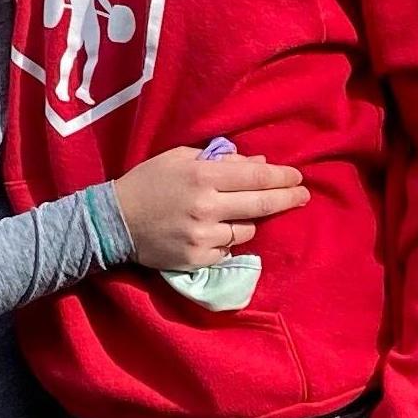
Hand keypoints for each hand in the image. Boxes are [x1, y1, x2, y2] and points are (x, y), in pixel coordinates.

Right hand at [112, 146, 308, 270]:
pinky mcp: (197, 259)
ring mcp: (203, 237)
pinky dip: (228, 241)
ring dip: (249, 220)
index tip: (298, 177)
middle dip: (287, 198)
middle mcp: (207, 207)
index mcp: (203, 177)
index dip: (281, 177)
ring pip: (247, 230)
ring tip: (236, 212)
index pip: (255, 177)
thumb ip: (221, 159)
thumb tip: (260, 164)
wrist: (114, 221)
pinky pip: (228, 250)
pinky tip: (214, 231)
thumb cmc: (148, 182)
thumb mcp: (181, 158)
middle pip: (261, 204)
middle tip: (303, 195)